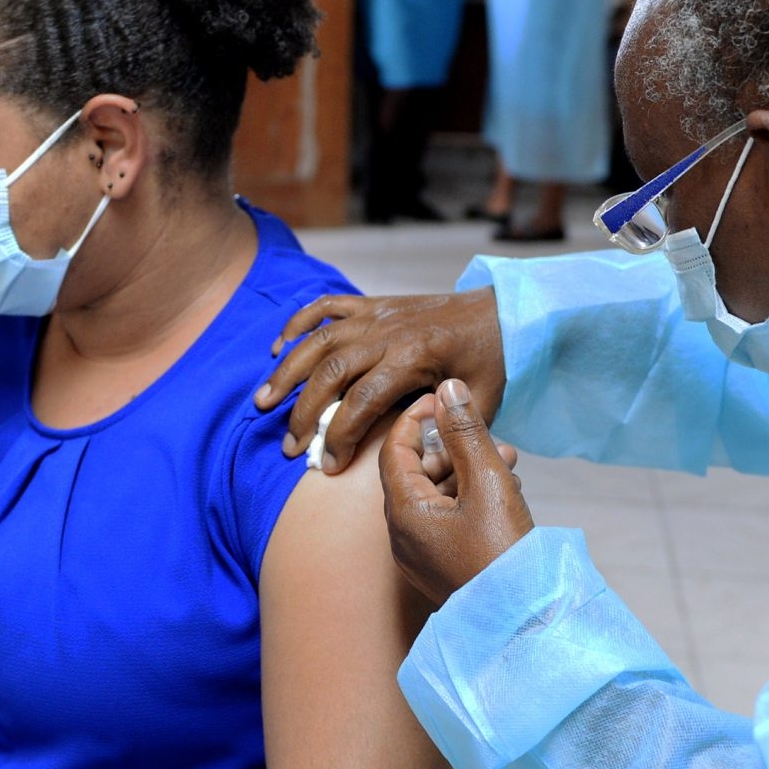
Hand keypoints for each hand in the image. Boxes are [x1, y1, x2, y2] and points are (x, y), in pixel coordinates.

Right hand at [254, 288, 505, 474]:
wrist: (504, 312)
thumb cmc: (493, 361)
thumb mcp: (483, 402)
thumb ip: (450, 429)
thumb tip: (417, 457)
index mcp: (415, 356)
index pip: (362, 400)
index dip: (340, 436)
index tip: (329, 466)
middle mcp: (388, 332)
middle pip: (330, 371)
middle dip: (304, 412)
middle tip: (290, 446)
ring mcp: (378, 314)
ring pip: (319, 340)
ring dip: (288, 371)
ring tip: (263, 402)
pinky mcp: (374, 303)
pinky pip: (327, 307)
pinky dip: (298, 323)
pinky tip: (279, 347)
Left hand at [379, 379, 533, 605]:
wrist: (524, 622)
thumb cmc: (503, 552)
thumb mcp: (488, 481)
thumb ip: (466, 432)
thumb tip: (448, 388)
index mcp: (404, 513)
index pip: (394, 450)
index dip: (416, 418)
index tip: (445, 399)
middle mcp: (403, 535)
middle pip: (415, 472)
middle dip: (451, 446)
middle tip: (486, 433)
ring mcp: (422, 554)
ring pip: (436, 495)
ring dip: (468, 470)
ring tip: (506, 458)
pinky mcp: (443, 565)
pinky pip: (447, 518)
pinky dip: (471, 497)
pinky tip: (505, 488)